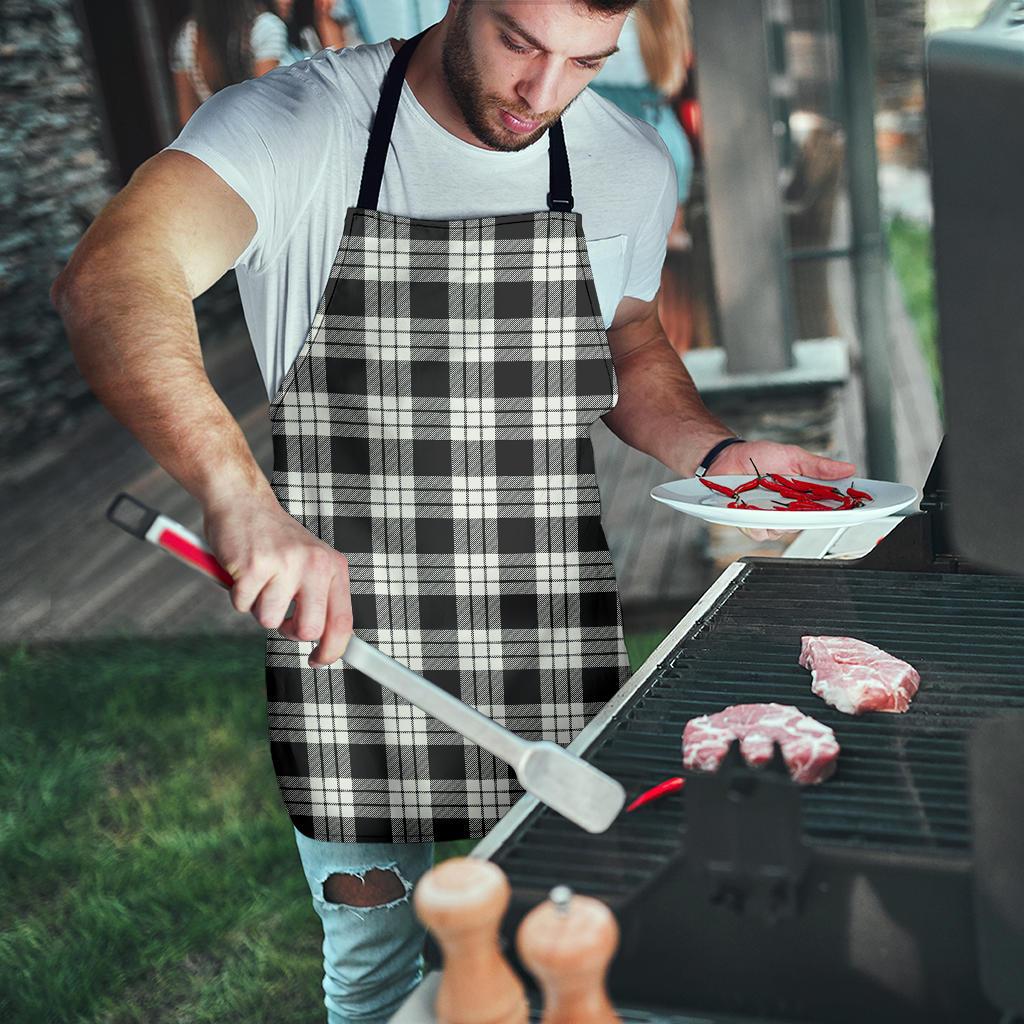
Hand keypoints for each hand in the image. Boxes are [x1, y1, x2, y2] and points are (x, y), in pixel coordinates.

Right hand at [203, 491, 352, 666]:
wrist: (243, 501)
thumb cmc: (274, 539)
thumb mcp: (310, 562)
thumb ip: (320, 597)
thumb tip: (327, 642)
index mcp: (333, 566)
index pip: (342, 621)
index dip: (333, 650)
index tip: (319, 661)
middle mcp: (315, 564)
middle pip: (309, 630)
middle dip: (289, 630)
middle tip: (279, 612)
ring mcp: (285, 564)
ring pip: (269, 620)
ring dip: (258, 606)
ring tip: (259, 579)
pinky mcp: (254, 565)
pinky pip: (242, 605)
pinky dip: (237, 594)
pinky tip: (243, 570)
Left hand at [708, 440, 856, 542]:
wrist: (727, 457)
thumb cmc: (759, 457)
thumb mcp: (793, 456)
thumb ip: (818, 467)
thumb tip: (848, 468)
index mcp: (804, 495)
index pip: (829, 508)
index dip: (844, 511)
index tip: (857, 509)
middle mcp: (789, 510)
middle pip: (809, 523)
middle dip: (810, 515)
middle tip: (805, 502)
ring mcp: (770, 518)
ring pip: (784, 531)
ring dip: (780, 517)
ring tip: (771, 499)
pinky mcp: (751, 523)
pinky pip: (760, 532)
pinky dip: (758, 521)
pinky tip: (753, 508)